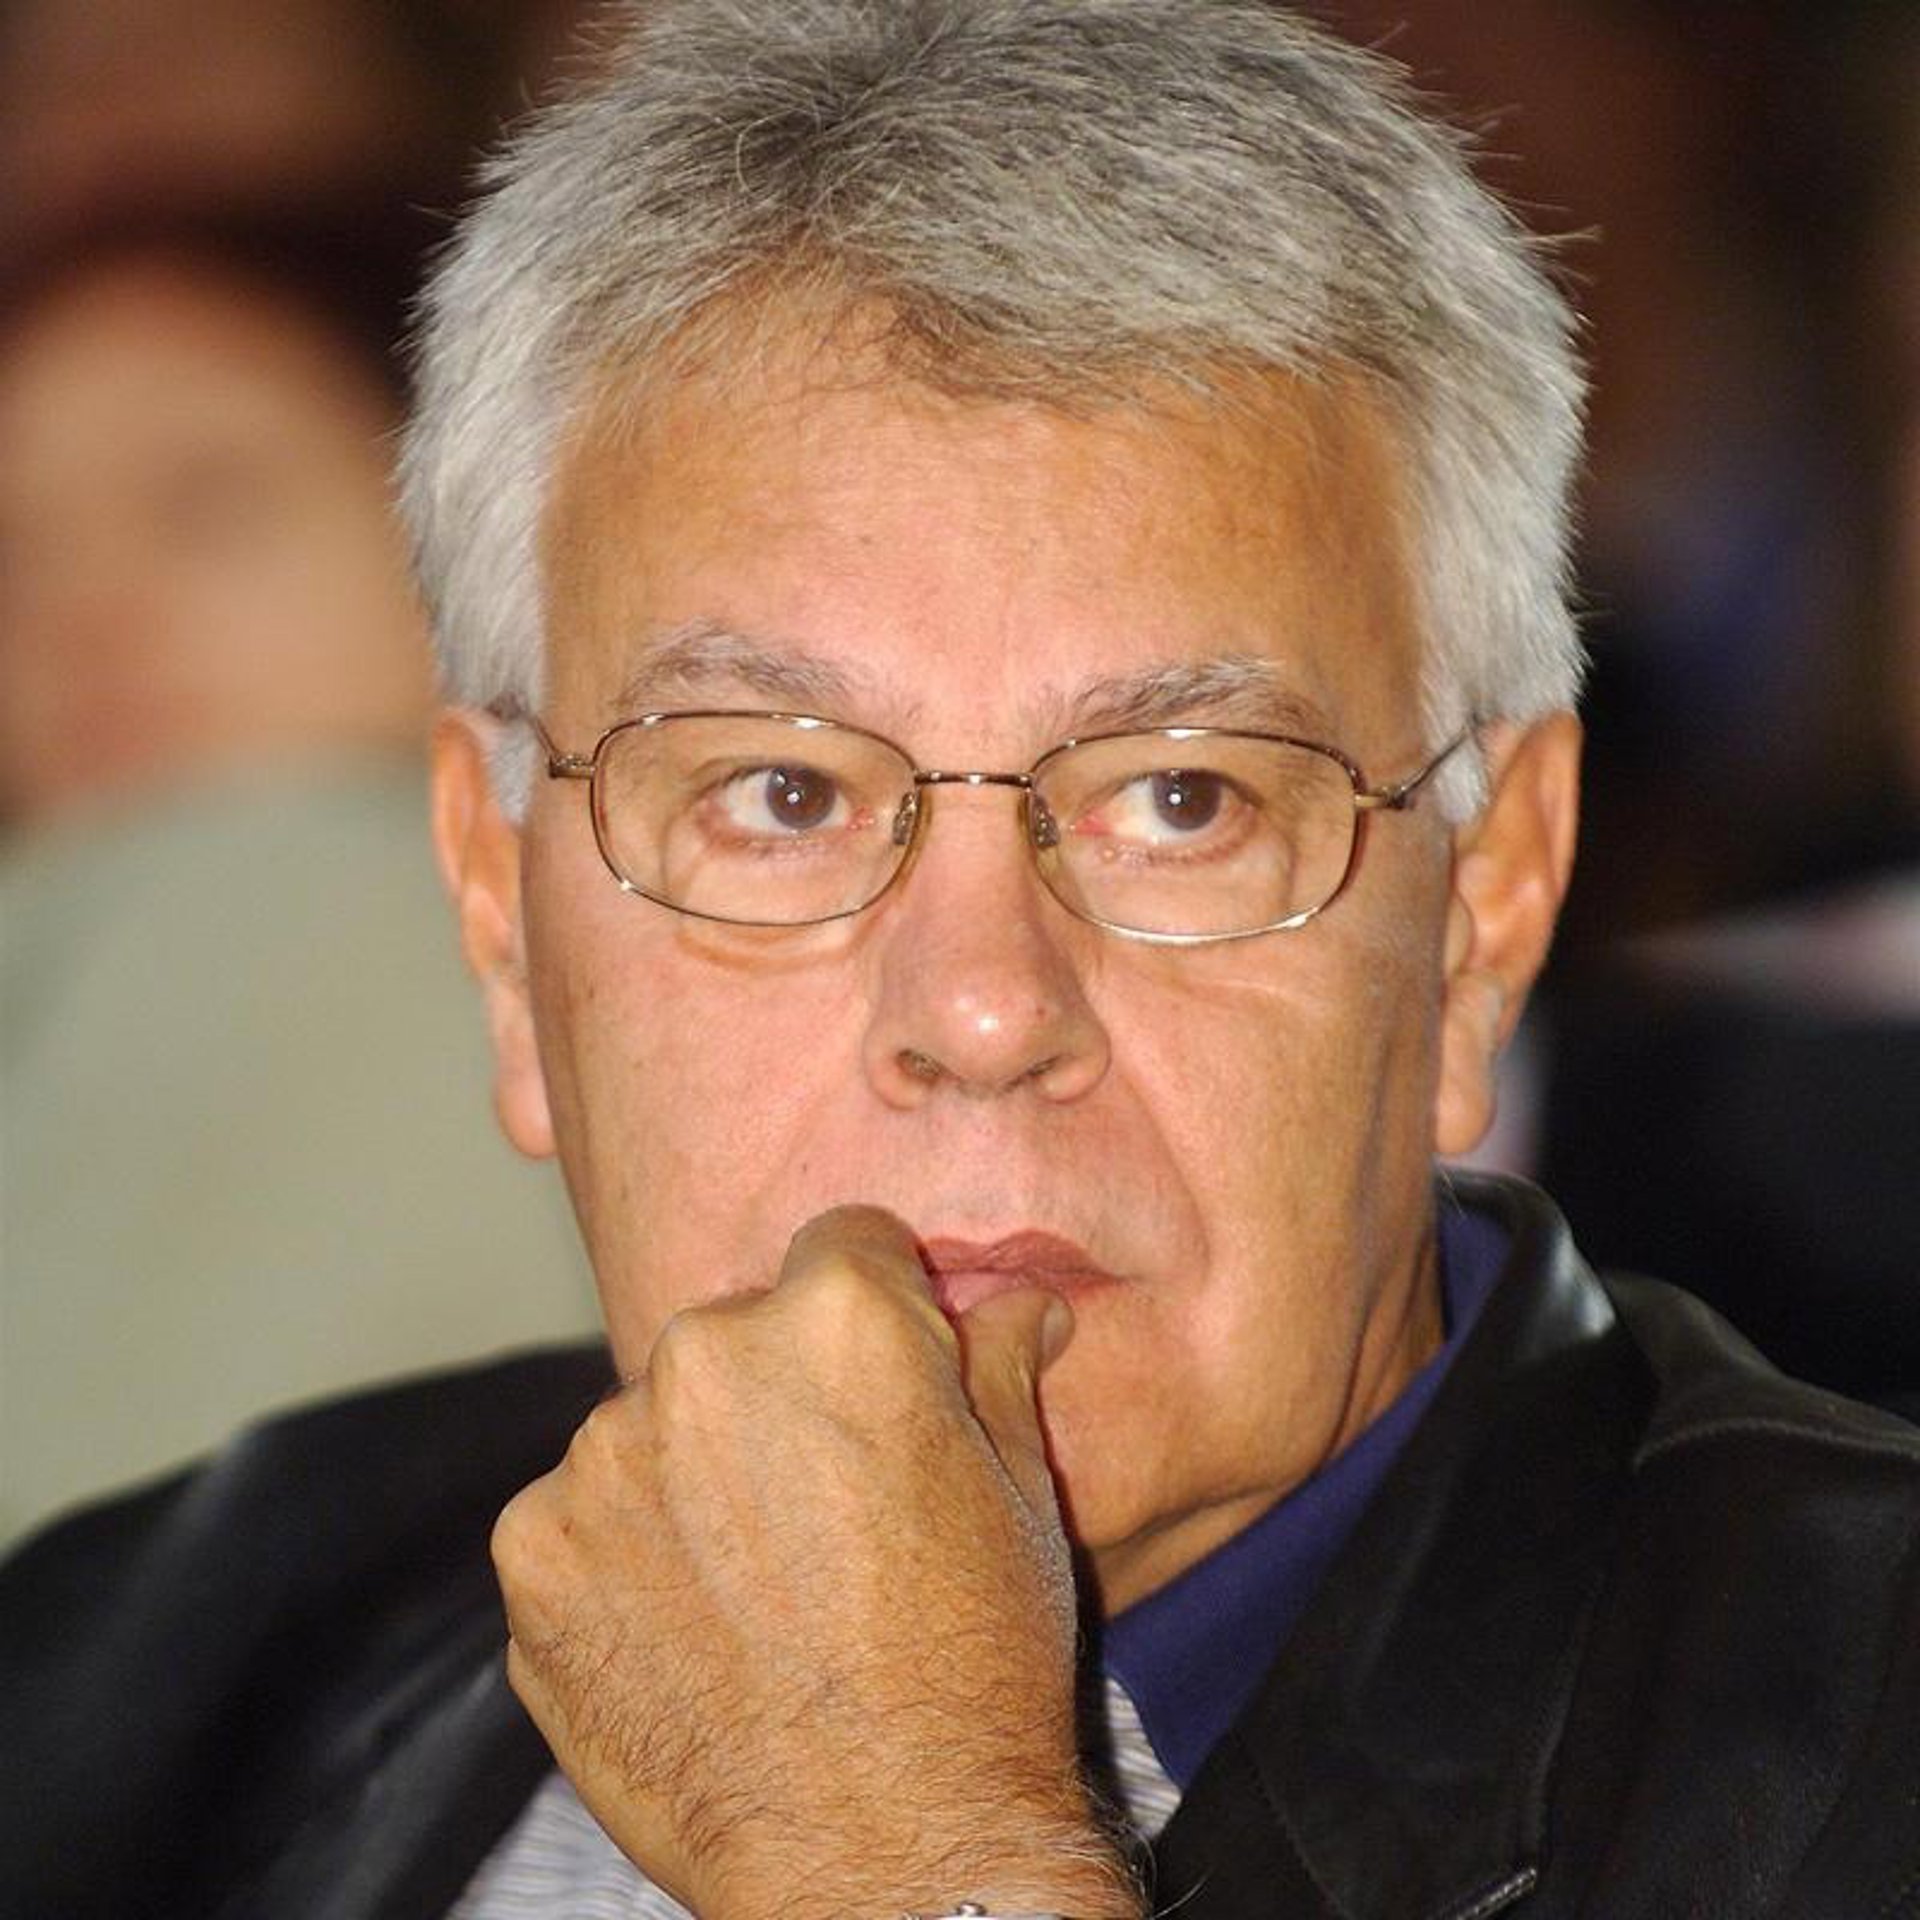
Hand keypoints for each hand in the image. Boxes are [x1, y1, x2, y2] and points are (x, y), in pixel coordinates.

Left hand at [492, 1206, 1139, 1919]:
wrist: (886, 1851)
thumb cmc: (977, 1663)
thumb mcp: (1019, 1491)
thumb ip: (997, 1363)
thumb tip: (1019, 1302)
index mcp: (837, 1319)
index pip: (845, 1244)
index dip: (877, 1309)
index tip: (881, 1378)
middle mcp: (703, 1355)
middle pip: (738, 1334)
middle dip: (776, 1394)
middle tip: (823, 1510)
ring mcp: (602, 1454)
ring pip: (652, 1426)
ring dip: (689, 1476)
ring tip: (754, 1589)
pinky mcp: (532, 1549)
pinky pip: (578, 1516)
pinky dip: (620, 1558)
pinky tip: (686, 1633)